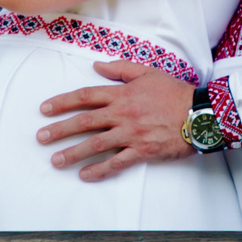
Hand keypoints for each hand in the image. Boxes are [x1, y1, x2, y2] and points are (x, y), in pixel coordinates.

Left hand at [37, 61, 196, 179]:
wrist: (200, 113)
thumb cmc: (175, 92)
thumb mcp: (148, 72)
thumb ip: (120, 69)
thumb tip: (96, 65)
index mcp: (122, 94)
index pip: (85, 96)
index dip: (62, 102)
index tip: (44, 109)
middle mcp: (123, 113)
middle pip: (85, 121)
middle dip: (60, 130)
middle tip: (40, 138)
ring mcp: (132, 133)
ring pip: (96, 144)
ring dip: (73, 153)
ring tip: (56, 161)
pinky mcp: (143, 150)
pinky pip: (117, 163)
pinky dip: (100, 170)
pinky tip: (85, 176)